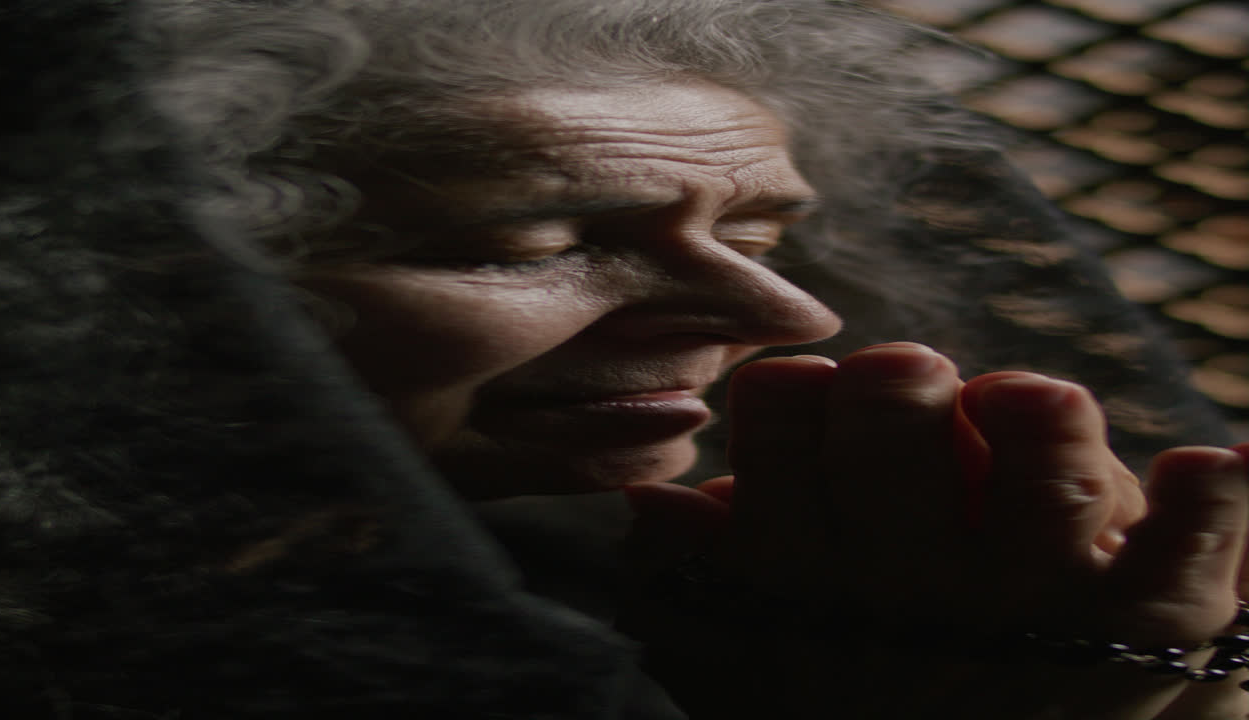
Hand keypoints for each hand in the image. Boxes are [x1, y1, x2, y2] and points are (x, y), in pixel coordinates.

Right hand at [620, 343, 1248, 718]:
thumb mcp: (738, 677)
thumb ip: (688, 593)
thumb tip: (654, 506)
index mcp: (810, 572)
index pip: (783, 430)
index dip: (793, 394)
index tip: (805, 395)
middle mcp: (914, 576)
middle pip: (897, 424)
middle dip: (898, 384)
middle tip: (907, 380)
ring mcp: (1039, 599)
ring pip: (1042, 469)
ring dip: (1040, 417)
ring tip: (1037, 407)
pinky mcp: (1156, 630)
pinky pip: (1195, 553)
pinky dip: (1218, 506)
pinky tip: (1213, 468)